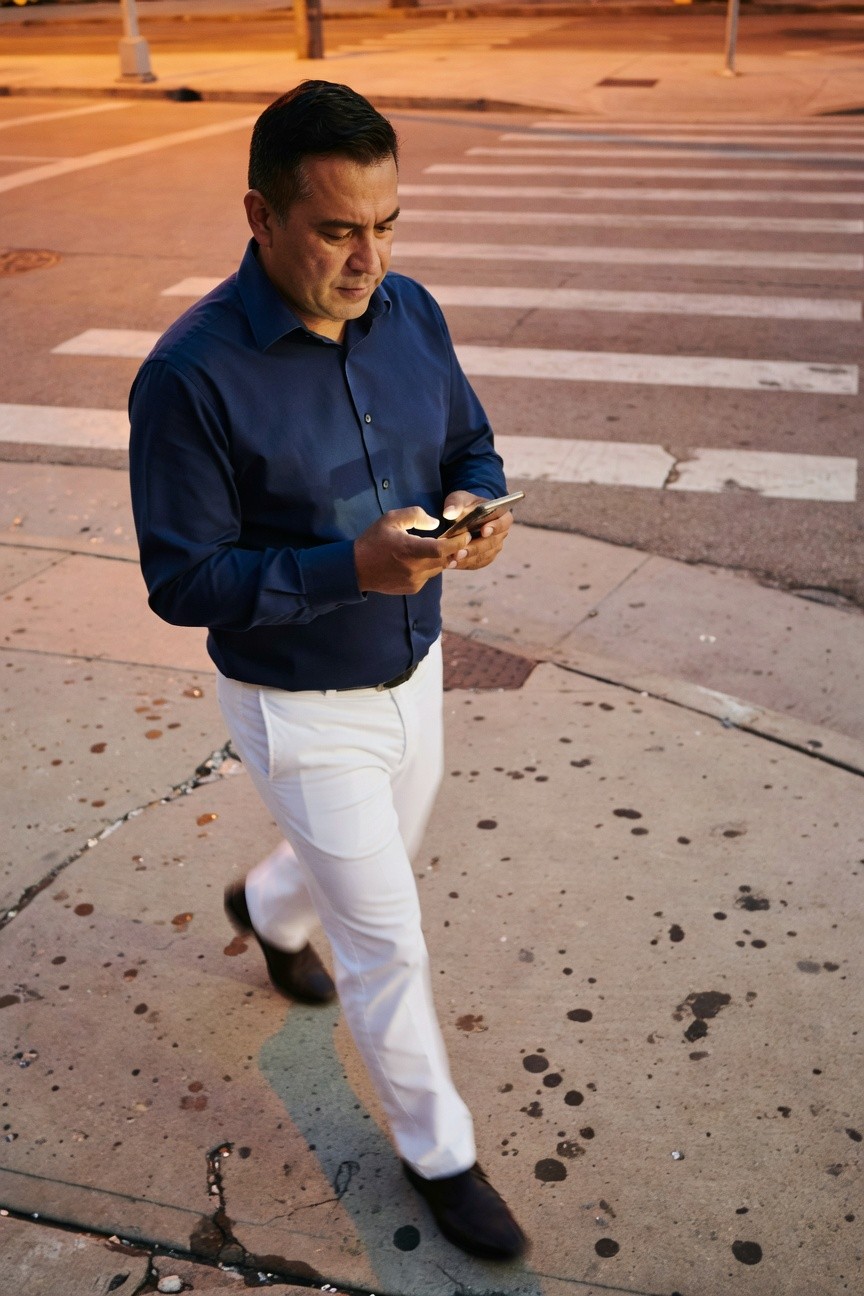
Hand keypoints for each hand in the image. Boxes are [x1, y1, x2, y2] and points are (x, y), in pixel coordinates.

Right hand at [354, 506, 469, 594]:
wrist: (356, 568)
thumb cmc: (373, 541)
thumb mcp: (391, 519)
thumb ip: (415, 516)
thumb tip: (436, 523)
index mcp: (409, 550)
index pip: (442, 549)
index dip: (457, 542)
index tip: (464, 534)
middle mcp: (414, 568)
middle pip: (445, 560)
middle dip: (452, 549)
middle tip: (454, 538)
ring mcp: (414, 581)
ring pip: (438, 569)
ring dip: (440, 558)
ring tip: (434, 547)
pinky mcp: (412, 588)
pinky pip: (429, 576)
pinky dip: (429, 567)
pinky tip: (418, 560)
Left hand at [441, 491, 513, 571]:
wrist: (462, 518)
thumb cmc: (464, 505)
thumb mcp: (459, 498)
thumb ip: (455, 503)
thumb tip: (448, 513)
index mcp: (501, 515)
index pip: (504, 522)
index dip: (495, 527)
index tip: (484, 530)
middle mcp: (501, 534)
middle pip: (492, 543)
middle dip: (475, 548)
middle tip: (460, 551)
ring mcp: (494, 547)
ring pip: (484, 556)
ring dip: (469, 559)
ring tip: (452, 559)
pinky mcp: (485, 558)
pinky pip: (477, 563)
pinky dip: (465, 564)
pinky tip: (451, 564)